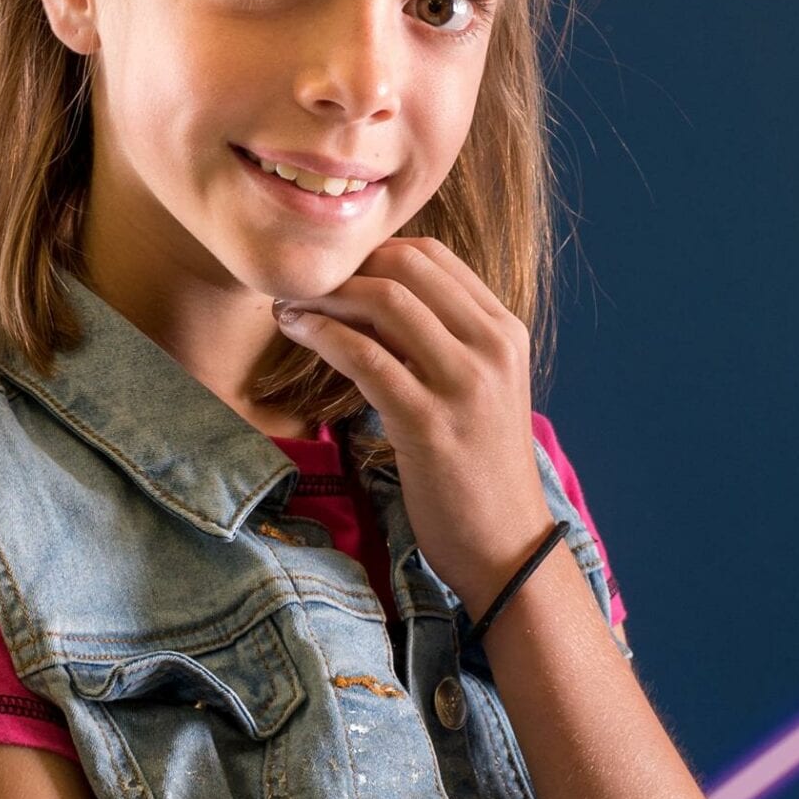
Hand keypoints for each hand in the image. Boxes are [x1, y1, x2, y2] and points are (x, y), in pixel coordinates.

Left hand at [271, 236, 557, 615]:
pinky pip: (365, 357)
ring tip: (290, 307)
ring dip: (326, 297)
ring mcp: (464, 384)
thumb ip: (435, 342)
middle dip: (344, 268)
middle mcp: (492, 347)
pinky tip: (297, 332)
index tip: (334, 271)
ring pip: (385, 302)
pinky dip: (322, 335)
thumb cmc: (479, 469)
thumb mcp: (474, 389)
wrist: (509, 546)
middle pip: (406, 267)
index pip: (433, 256)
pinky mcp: (430, 424)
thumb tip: (368, 300)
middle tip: (302, 285)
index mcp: (506, 331)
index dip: (373, 251)